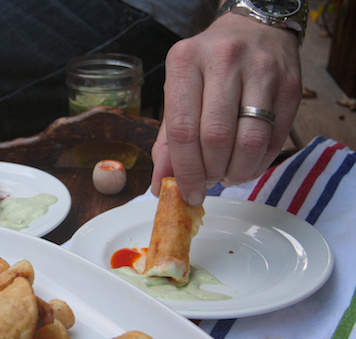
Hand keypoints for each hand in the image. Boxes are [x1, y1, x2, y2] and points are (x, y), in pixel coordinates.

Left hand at [150, 13, 302, 204]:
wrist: (254, 30)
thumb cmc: (208, 68)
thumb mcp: (179, 93)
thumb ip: (168, 141)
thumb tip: (162, 187)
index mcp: (185, 62)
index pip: (183, 130)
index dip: (186, 171)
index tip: (188, 193)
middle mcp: (223, 61)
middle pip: (216, 138)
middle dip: (210, 172)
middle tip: (207, 181)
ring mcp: (262, 71)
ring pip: (249, 142)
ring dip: (236, 172)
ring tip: (227, 175)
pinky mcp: (291, 85)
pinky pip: (275, 139)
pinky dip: (259, 163)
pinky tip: (246, 163)